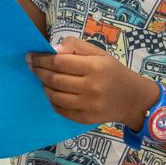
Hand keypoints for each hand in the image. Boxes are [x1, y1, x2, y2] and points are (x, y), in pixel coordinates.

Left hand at [27, 36, 157, 127]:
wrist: (134, 99)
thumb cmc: (113, 72)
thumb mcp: (99, 53)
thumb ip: (76, 46)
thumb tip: (53, 50)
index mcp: (95, 67)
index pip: (59, 62)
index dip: (41, 59)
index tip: (31, 56)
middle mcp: (91, 87)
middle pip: (54, 79)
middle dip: (39, 71)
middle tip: (32, 67)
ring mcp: (88, 105)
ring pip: (54, 95)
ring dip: (44, 86)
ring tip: (43, 79)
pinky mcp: (85, 118)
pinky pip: (60, 109)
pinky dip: (52, 100)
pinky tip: (53, 92)